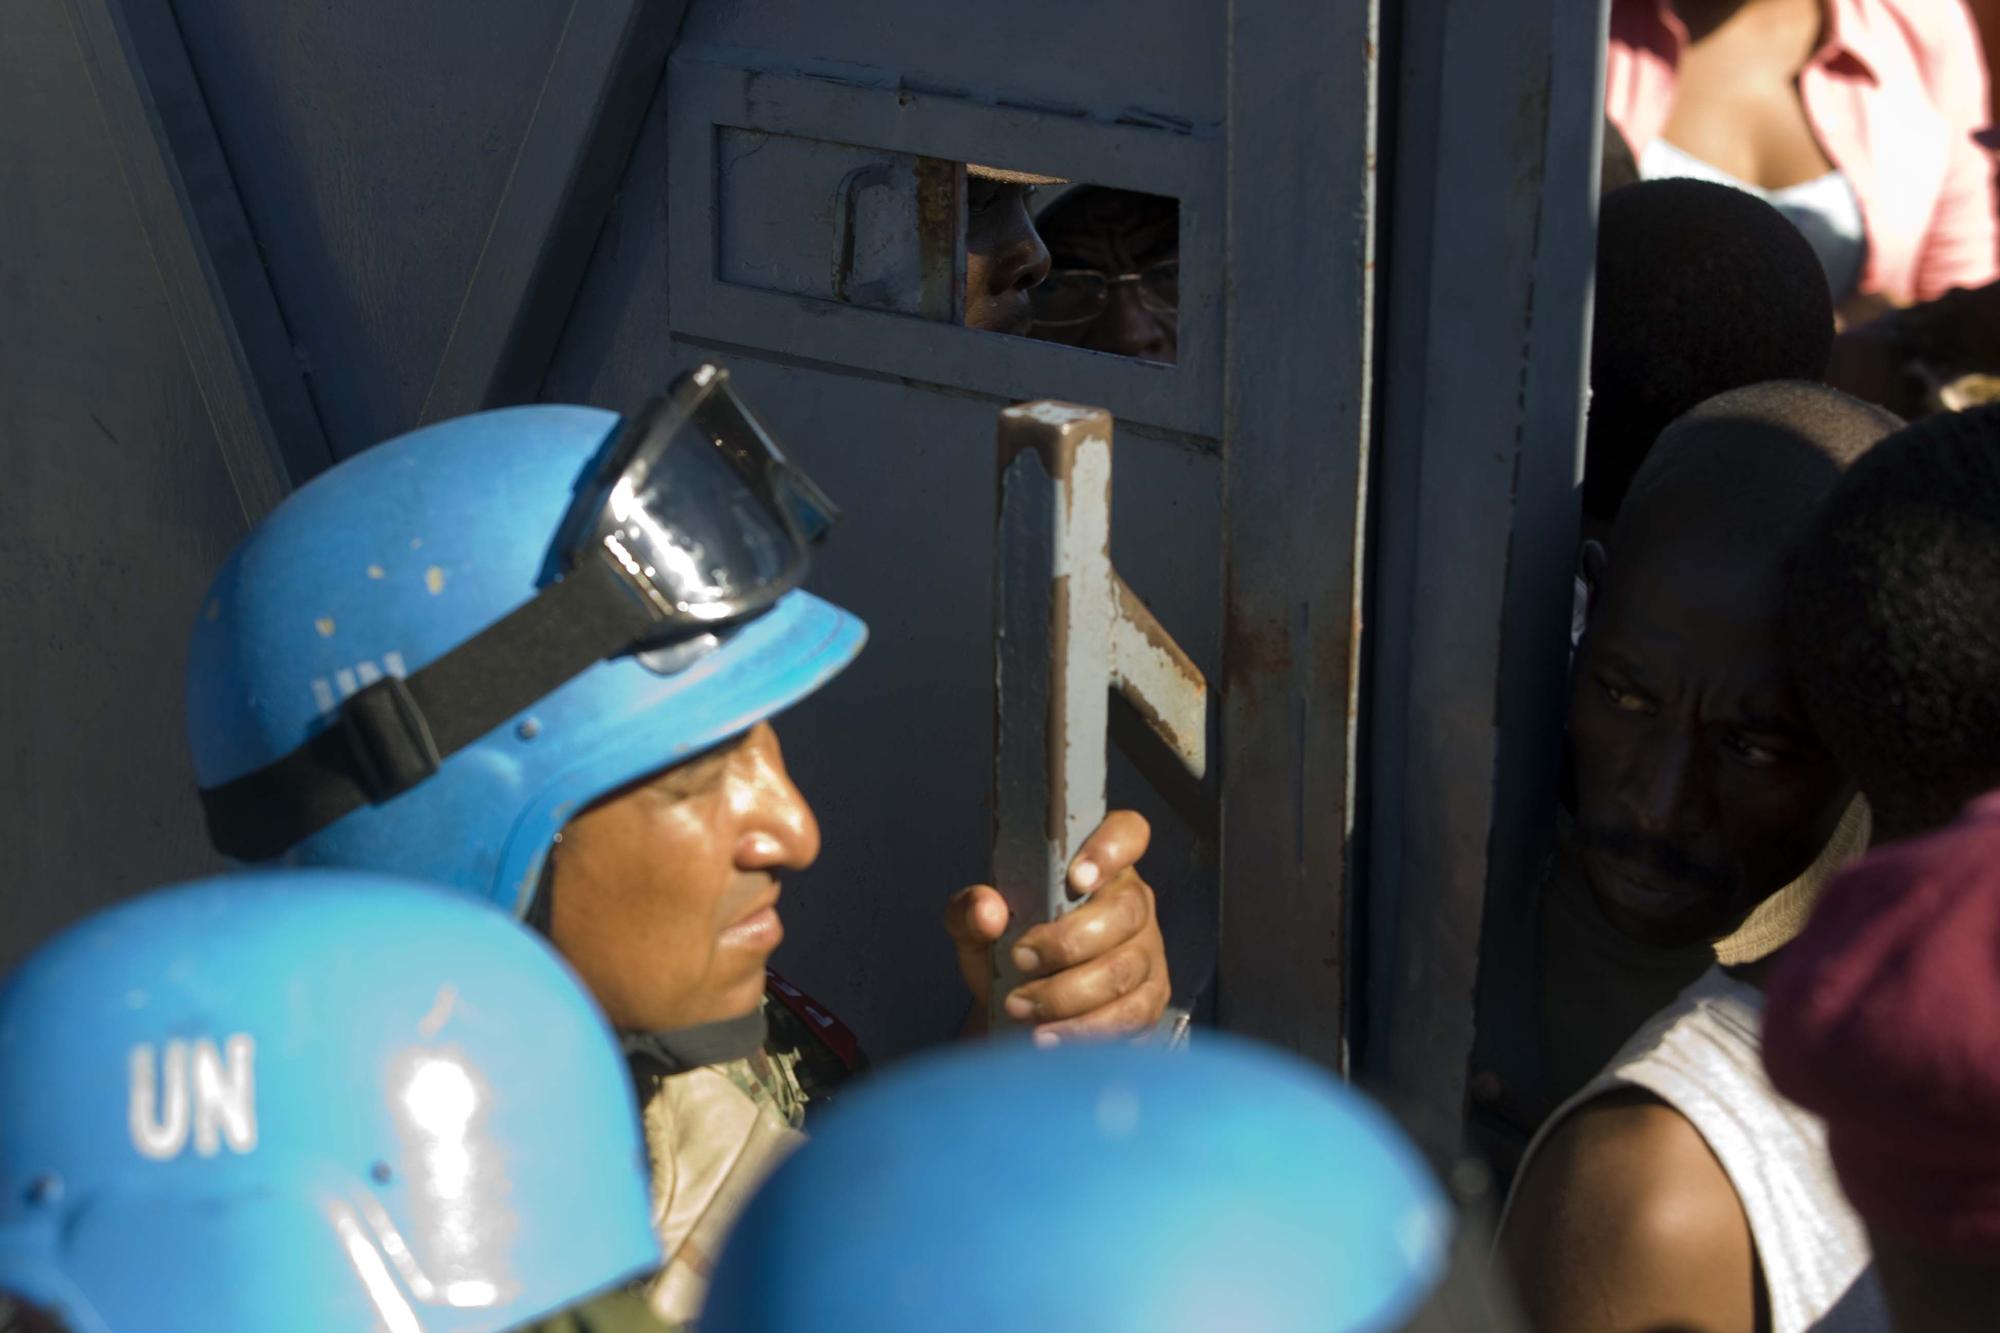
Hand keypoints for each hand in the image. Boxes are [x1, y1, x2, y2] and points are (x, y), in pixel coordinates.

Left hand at [944, 810, 1169, 1042]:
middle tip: (1020, 960)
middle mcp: (1133, 904)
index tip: (1075, 878)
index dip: (1111, 848)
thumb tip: (987, 910)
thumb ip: (970, 910)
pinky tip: (1048, 1037)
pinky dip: (1084, 1030)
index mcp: (1098, 867)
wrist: (1019, 1017)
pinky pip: (1130, 1016)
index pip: (1128, 833)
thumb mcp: (976, 928)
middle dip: (1068, 942)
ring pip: (1125, 970)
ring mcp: (1147, 954)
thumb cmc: (1006, 953)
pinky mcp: (1149, 1002)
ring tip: (1021, 1008)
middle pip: (1125, 912)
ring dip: (1069, 994)